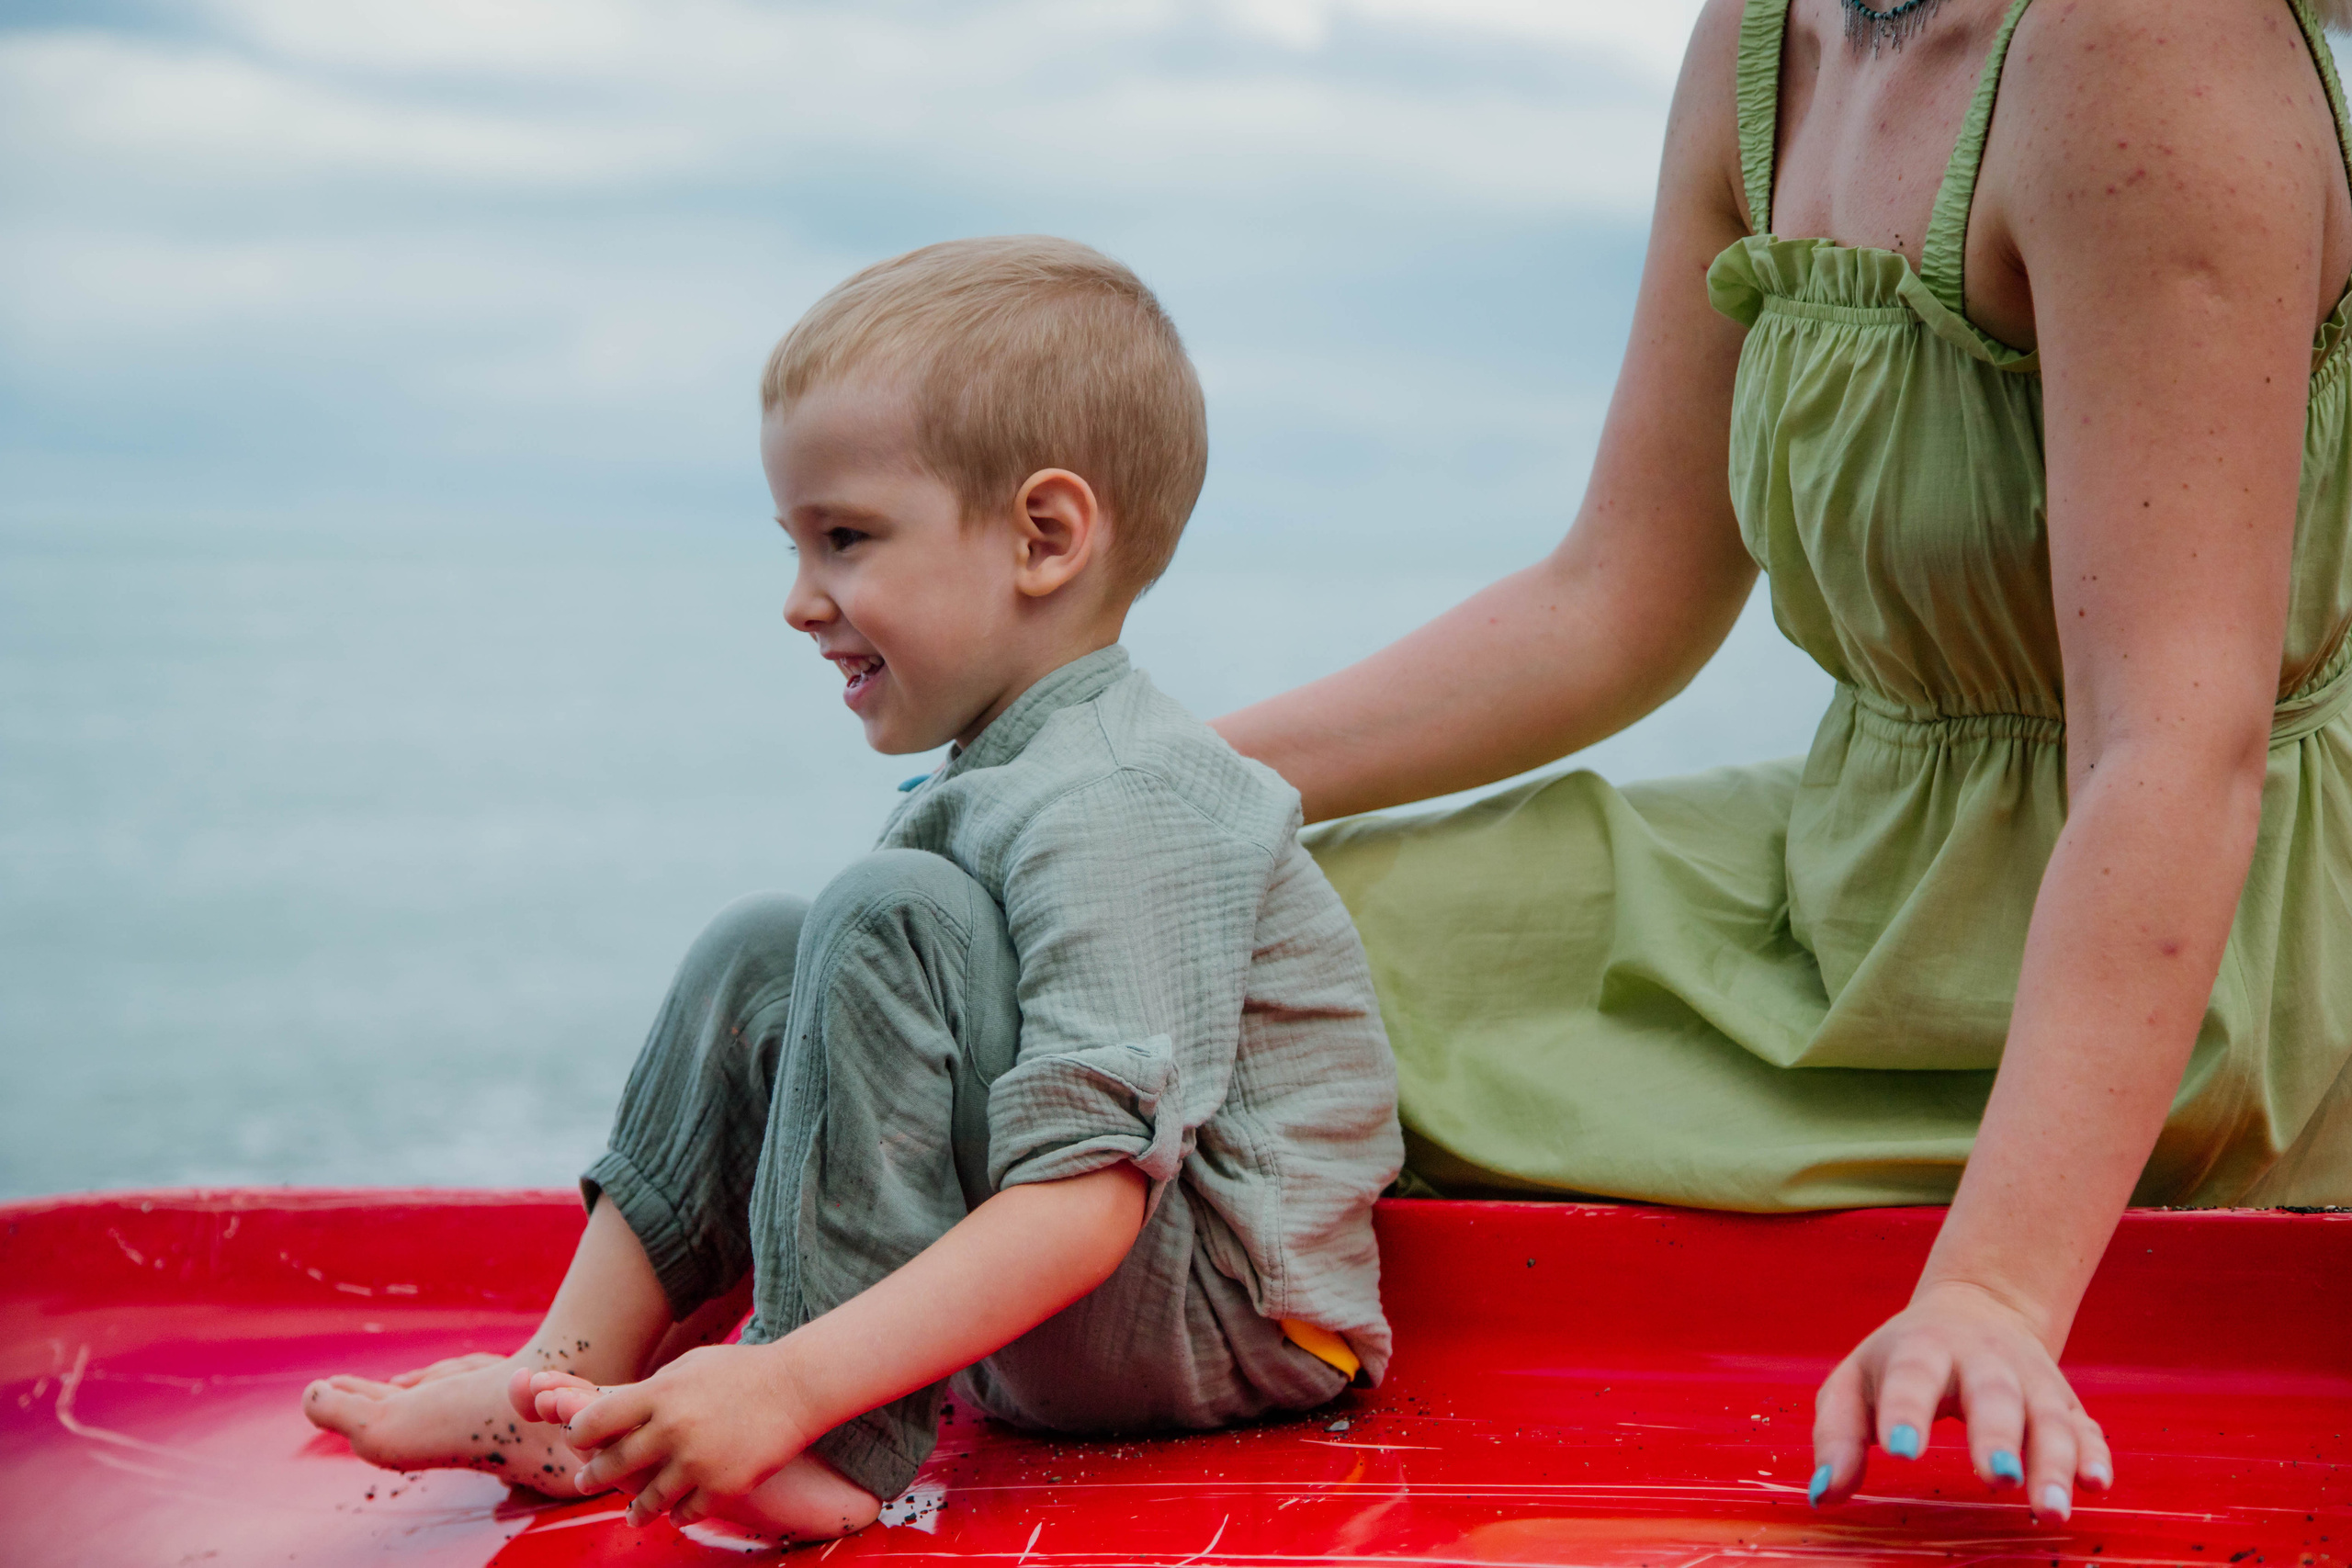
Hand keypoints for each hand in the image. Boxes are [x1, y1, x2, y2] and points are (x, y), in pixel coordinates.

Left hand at [563, 1342, 821, 1527]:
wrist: (796, 1388)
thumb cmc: (740, 1371)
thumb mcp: (688, 1366)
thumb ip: (650, 1390)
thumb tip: (613, 1411)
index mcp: (660, 1394)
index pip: (595, 1421)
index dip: (579, 1434)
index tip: (577, 1441)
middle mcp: (672, 1430)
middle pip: (614, 1464)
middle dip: (593, 1476)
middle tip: (585, 1481)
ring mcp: (697, 1462)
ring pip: (648, 1500)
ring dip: (636, 1509)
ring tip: (632, 1513)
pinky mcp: (722, 1487)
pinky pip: (686, 1513)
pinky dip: (678, 1515)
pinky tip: (676, 1514)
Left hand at [1810, 1280, 2111, 1520]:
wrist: (1977, 1305)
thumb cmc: (1901, 1358)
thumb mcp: (1856, 1383)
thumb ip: (1837, 1435)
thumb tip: (1825, 1492)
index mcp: (1922, 1348)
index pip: (1912, 1376)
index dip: (1906, 1411)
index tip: (1899, 1451)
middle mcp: (1983, 1360)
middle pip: (1993, 1394)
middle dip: (1996, 1436)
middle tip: (1995, 1477)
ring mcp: (2030, 1379)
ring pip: (2048, 1417)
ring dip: (2054, 1462)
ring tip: (2048, 1509)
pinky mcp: (2065, 1401)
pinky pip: (2086, 1427)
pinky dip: (2094, 1454)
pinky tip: (2096, 1484)